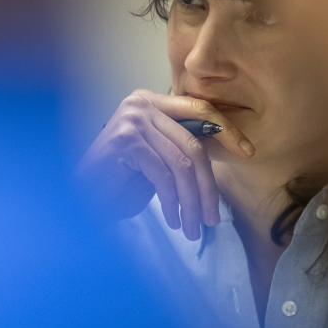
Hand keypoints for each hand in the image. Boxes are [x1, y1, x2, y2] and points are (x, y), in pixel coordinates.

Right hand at [75, 89, 254, 239]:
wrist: (80, 200)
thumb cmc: (119, 183)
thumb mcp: (160, 160)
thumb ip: (183, 147)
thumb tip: (226, 144)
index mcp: (153, 101)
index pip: (200, 110)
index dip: (226, 131)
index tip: (247, 152)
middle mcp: (141, 102)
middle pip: (193, 143)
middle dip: (208, 185)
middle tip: (213, 217)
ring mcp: (132, 119)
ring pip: (182, 163)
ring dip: (191, 200)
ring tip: (193, 226)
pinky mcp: (125, 139)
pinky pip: (163, 174)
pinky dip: (172, 201)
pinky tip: (172, 218)